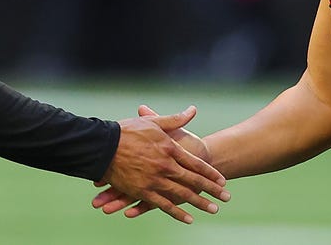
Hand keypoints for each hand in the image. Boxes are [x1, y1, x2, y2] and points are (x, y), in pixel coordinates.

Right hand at [94, 105, 227, 223]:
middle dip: (212, 190)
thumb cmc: (127, 131)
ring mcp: (155, 180)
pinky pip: (164, 205)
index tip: (222, 181)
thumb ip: (175, 119)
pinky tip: (189, 219)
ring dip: (200, 203)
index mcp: (170, 148)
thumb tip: (193, 110)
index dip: (210, 173)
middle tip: (226, 197)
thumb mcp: (153, 122)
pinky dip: (177, 213)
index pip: (196, 164)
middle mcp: (166, 166)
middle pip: (194, 181)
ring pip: (182, 195)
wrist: (103, 146)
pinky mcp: (143, 191)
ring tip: (214, 209)